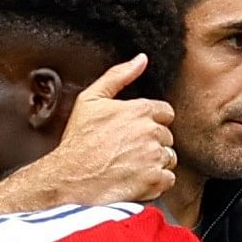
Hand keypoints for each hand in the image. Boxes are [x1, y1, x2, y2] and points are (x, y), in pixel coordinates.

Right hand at [14, 54, 175, 205]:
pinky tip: (138, 178)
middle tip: (130, 149)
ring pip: (169, 157)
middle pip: (167, 135)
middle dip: (153, 141)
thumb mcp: (90, 99)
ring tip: (132, 164)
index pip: (165, 112)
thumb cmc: (78, 141)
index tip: (137, 130)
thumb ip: (118, 76)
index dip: (152, 120)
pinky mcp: (154, 180)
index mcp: (139, 110)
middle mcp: (150, 132)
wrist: (72, 178)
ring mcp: (154, 157)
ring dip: (156, 161)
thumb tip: (140, 60)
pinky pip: (169, 178)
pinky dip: (157, 181)